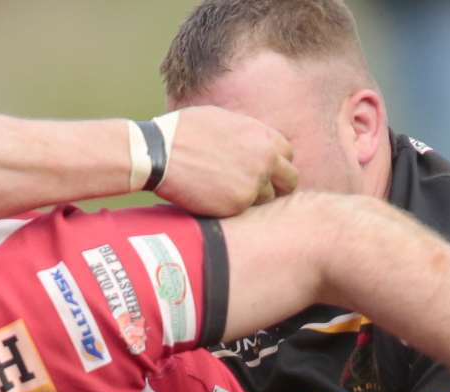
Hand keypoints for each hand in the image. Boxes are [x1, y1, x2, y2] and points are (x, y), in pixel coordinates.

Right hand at [154, 106, 296, 215]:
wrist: (159, 153)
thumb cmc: (182, 132)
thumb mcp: (222, 120)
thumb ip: (246, 134)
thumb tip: (252, 142)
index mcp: (262, 136)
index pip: (287, 155)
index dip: (274, 164)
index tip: (261, 171)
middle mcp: (265, 160)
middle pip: (289, 181)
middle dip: (276, 186)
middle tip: (255, 191)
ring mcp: (253, 184)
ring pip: (266, 200)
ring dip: (251, 200)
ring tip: (225, 194)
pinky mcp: (237, 205)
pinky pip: (245, 212)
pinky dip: (232, 209)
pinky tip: (213, 200)